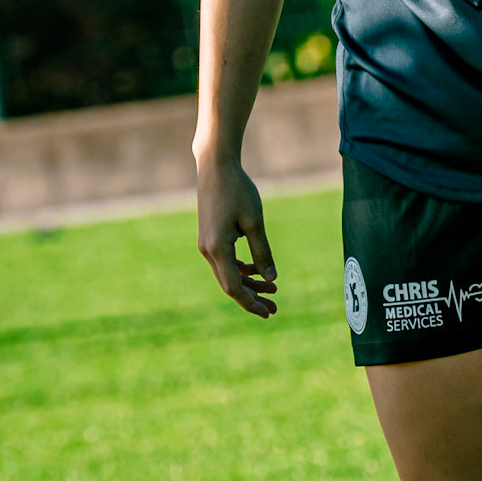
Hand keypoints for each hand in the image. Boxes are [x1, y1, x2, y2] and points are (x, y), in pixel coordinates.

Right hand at [196, 157, 278, 316]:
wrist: (216, 167)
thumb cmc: (237, 190)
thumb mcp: (255, 222)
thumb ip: (262, 252)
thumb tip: (271, 278)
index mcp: (218, 249)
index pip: (234, 287)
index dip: (251, 303)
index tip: (268, 313)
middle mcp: (208, 250)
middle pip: (230, 284)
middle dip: (252, 298)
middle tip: (274, 309)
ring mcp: (206, 245)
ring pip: (228, 274)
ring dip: (249, 283)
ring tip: (273, 290)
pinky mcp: (210, 237)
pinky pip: (225, 262)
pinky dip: (241, 269)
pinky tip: (257, 271)